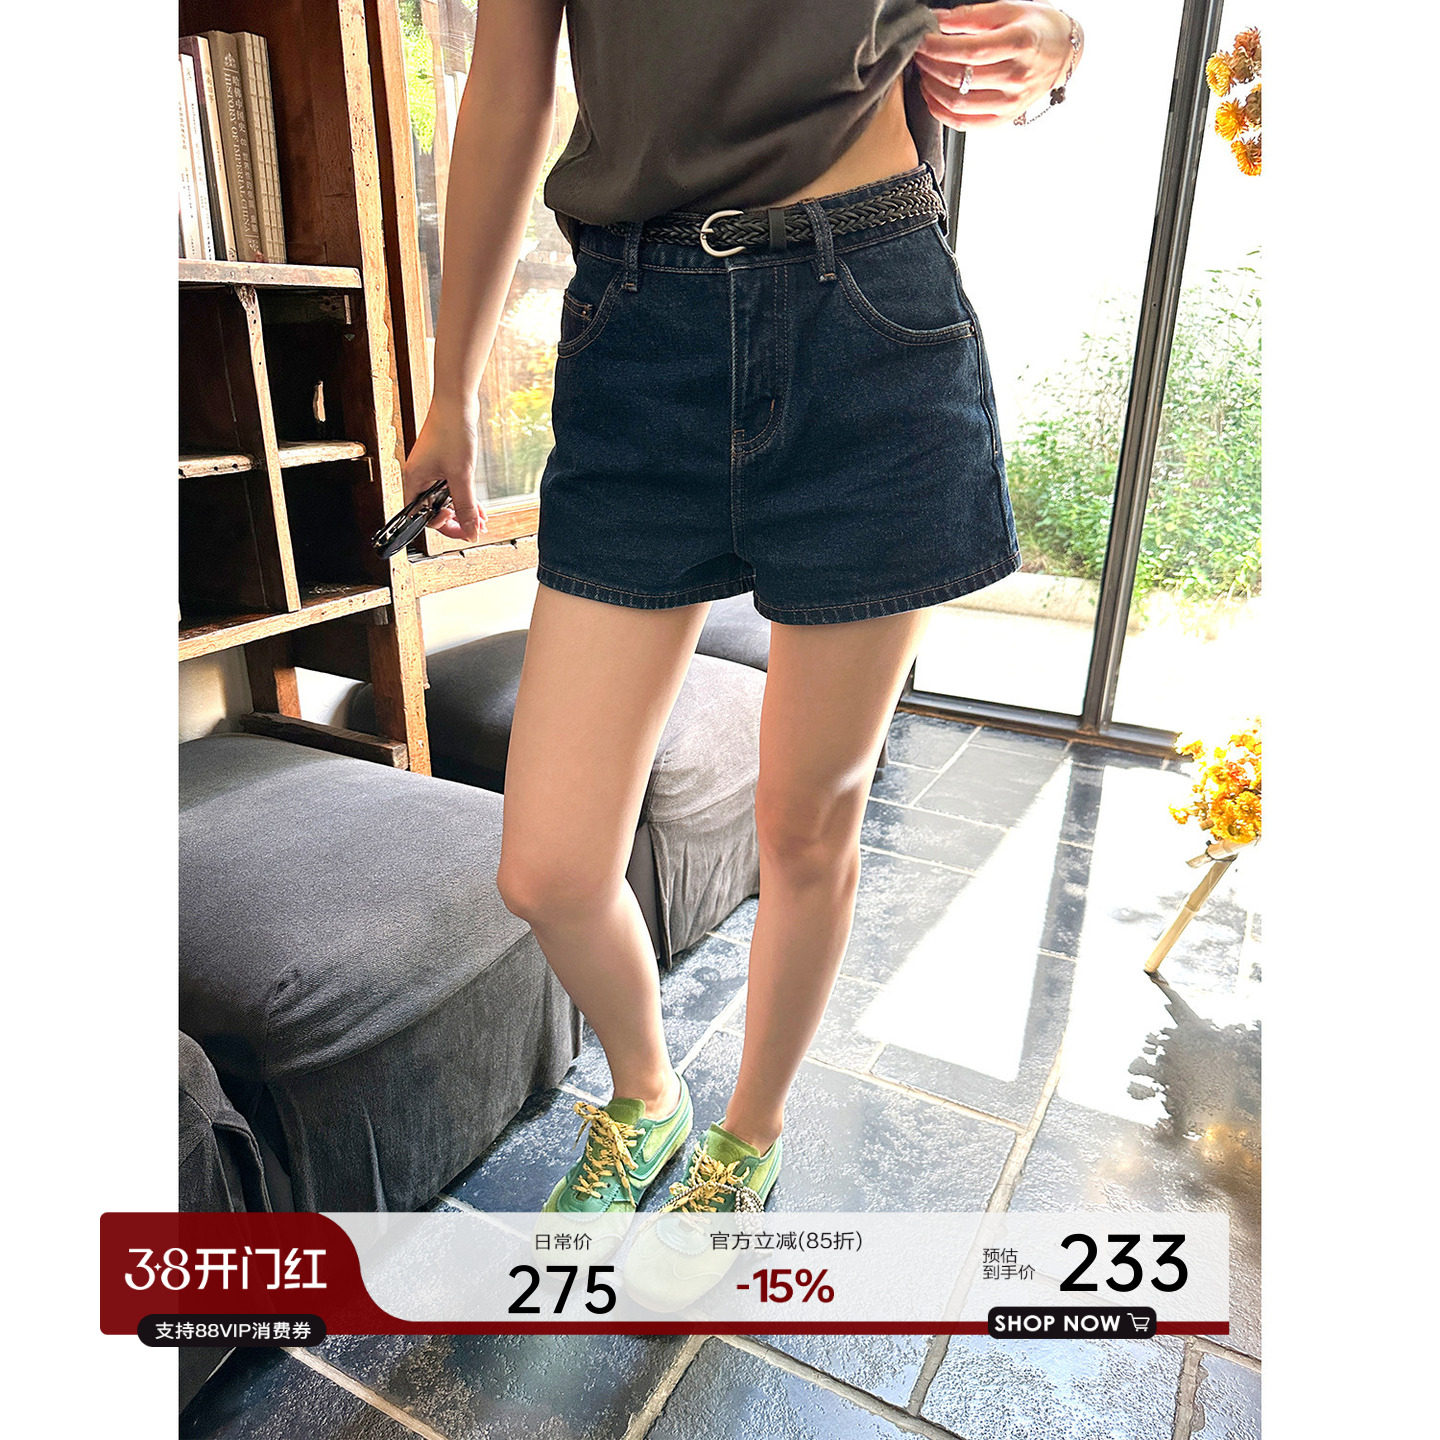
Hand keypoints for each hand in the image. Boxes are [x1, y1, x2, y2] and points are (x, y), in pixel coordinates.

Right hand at [402, 399, 487, 542]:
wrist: (456, 401)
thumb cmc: (451, 430)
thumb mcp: (461, 475)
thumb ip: (466, 506)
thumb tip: (470, 531)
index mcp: (416, 481)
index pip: (424, 517)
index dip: (445, 526)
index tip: (464, 530)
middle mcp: (421, 477)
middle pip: (435, 510)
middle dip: (457, 521)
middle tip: (475, 527)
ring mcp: (432, 469)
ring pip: (446, 500)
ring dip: (464, 510)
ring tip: (481, 519)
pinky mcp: (444, 462)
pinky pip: (453, 487)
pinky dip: (465, 497)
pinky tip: (479, 506)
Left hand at [913, 2, 1078, 130]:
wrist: (1062, 52)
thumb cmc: (1035, 28)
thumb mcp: (1008, 10)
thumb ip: (971, 16)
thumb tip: (937, 21)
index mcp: (1020, 44)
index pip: (969, 51)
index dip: (938, 47)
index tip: (922, 40)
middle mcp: (1016, 76)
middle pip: (960, 77)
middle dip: (931, 64)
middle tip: (920, 53)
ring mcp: (1010, 102)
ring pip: (957, 103)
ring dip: (931, 88)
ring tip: (925, 72)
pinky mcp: (1003, 119)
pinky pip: (963, 123)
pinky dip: (941, 111)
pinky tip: (933, 95)